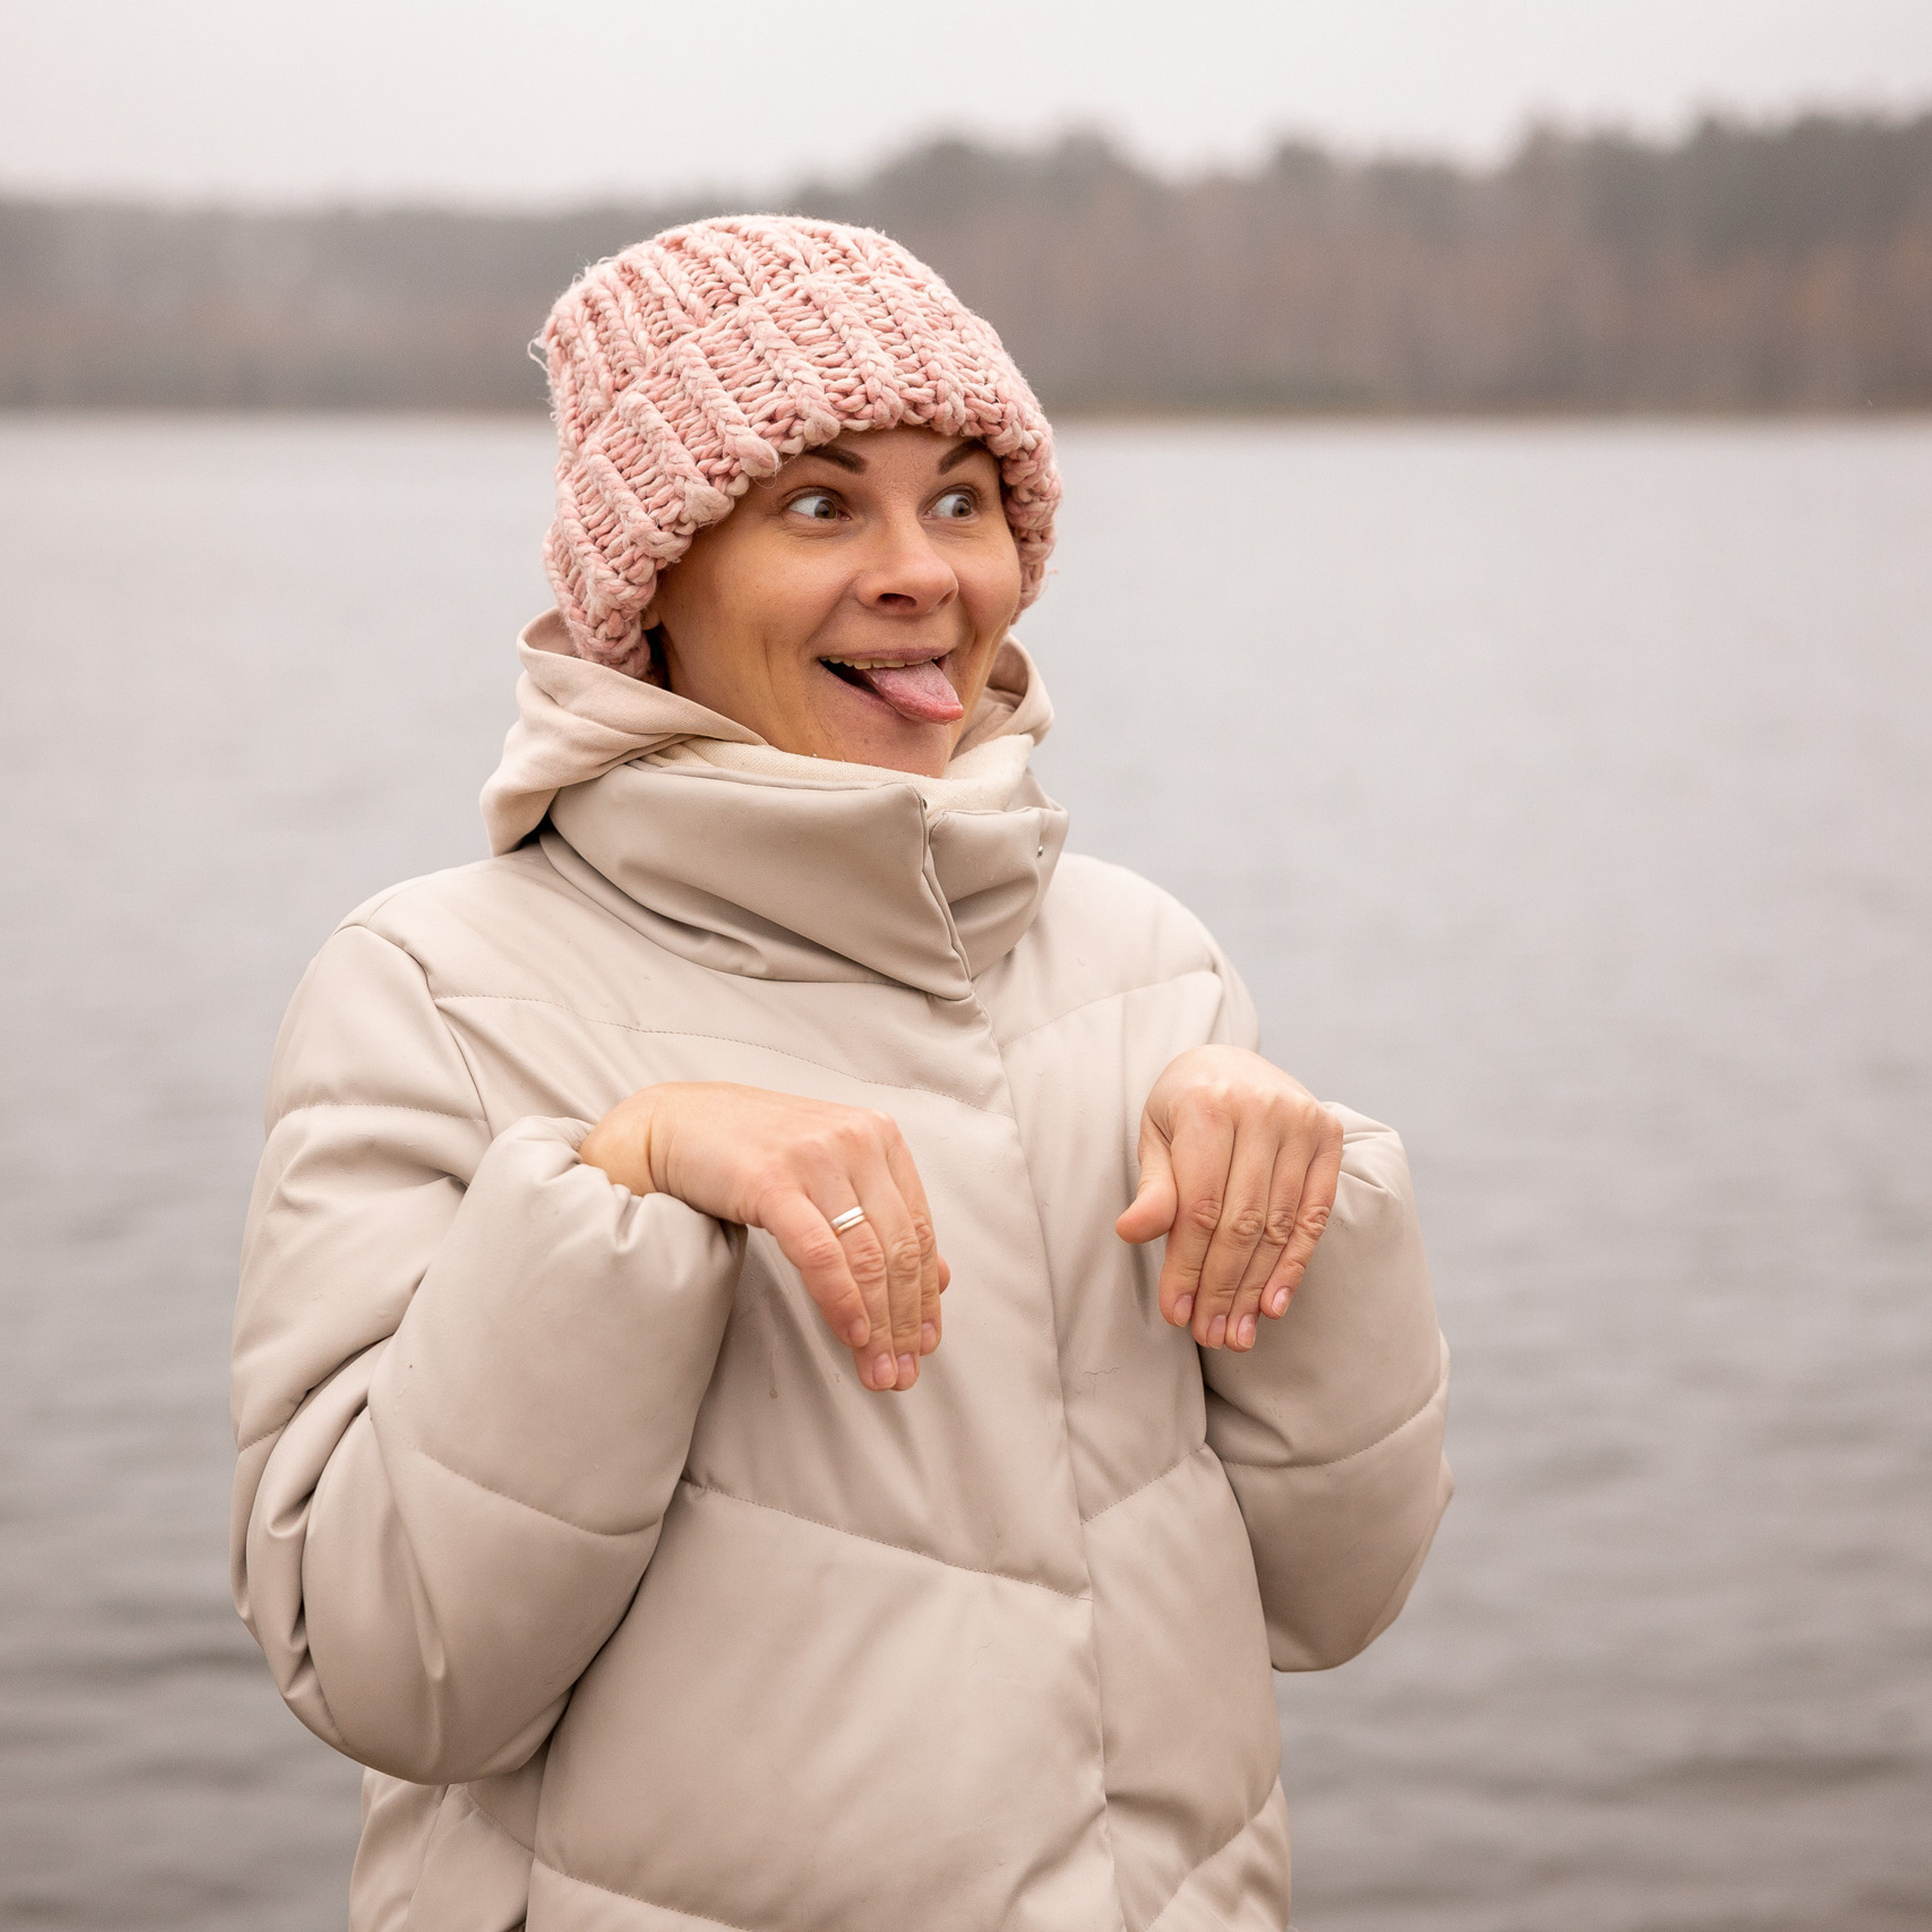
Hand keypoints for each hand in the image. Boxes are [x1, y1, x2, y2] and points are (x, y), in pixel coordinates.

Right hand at [578, 1083, 946, 1392]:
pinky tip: (850, 1333)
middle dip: (905, 1321)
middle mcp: (856, 1140)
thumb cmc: (750, 1149)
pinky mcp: (772, 1181)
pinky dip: (841, 1300)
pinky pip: (820, 1253)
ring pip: (866, 1256)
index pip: (919, 1229)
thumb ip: (881, 1213)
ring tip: (878, 1368)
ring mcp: (815, 1158)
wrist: (673, 1123)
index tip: (926, 1341)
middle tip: (903, 1371)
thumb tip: (940, 1276)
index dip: (926, 1294)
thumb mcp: (829, 1170)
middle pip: (898, 1248)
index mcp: (877, 1135)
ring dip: (878, 1324)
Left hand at [1116, 1046, 1342, 1351]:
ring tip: (1235, 1333)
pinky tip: (1273, 1304)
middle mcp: (1262, 1109)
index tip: (1176, 1313)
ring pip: (1279, 1225)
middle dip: (1221, 1287)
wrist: (1231, 1062)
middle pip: (1242, 1221)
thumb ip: (1153, 1187)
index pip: (1200, 1205)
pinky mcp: (1329, 1137)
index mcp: (1208, 1104)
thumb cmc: (1183, 1106)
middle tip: (1208, 1335)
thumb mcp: (1156, 1136)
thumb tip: (1131, 1233)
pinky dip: (1294, 1265)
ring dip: (1256, 1288)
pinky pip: (1315, 1215)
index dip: (1188, 1265)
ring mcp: (1302, 1121)